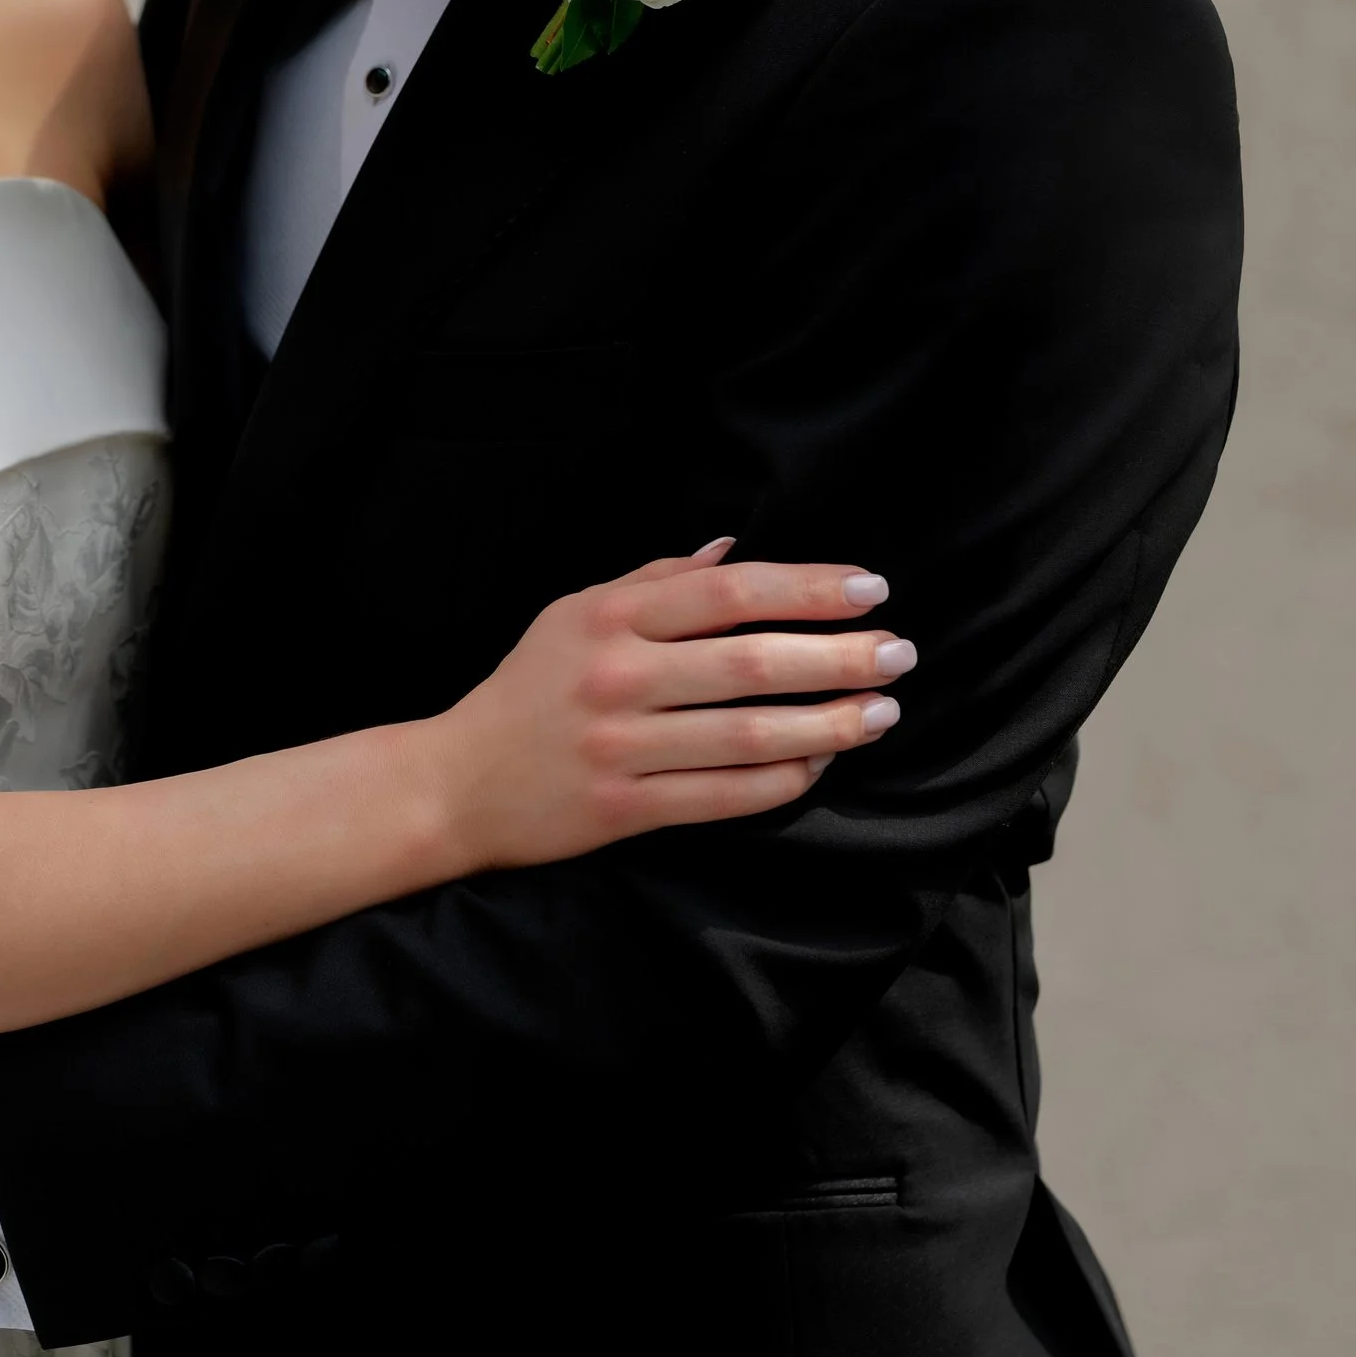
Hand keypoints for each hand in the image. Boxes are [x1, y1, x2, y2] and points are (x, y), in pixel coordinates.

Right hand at [430, 540, 913, 868]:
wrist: (455, 784)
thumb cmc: (526, 690)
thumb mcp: (572, 615)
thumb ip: (652, 582)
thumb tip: (732, 547)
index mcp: (609, 617)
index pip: (730, 592)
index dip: (809, 588)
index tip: (871, 589)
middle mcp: (616, 677)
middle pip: (752, 661)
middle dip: (840, 655)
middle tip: (900, 653)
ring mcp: (620, 746)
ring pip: (750, 734)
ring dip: (829, 723)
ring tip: (882, 713)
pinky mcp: (625, 808)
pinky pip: (726, 797)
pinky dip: (784, 782)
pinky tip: (821, 765)